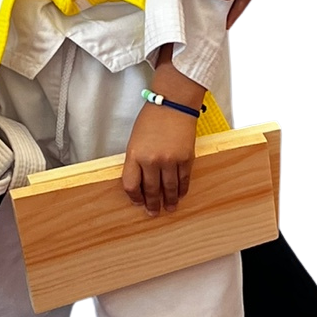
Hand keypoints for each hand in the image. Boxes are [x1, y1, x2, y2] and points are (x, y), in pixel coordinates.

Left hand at [122, 102, 196, 216]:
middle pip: (151, 190)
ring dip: (169, 201)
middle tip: (153, 212)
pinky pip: (183, 181)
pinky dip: (182, 190)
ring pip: (169, 189)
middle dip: (152, 204)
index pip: (131, 185)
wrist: (173, 104)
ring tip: (169, 208)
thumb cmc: (151, 119)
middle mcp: (151, 160)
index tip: (137, 202)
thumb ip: (136, 160)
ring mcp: (170, 161)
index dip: (134, 197)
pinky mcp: (186, 159)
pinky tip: (180, 195)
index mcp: (135, 154)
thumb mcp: (135, 139)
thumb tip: (140, 181)